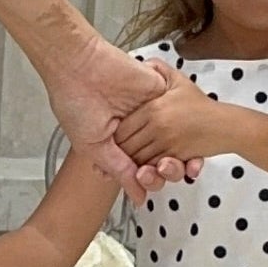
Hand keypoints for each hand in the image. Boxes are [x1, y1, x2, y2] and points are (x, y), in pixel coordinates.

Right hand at [43, 34, 177, 206]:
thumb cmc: (77, 105)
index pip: (143, 167)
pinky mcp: (164, 94)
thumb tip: (140, 198)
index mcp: (120, 142)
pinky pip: (184, 115)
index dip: (150, 179)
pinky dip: (190, 137)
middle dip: (165, 172)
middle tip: (156, 173)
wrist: (80, 68)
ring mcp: (153, 112)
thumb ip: (121, 172)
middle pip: (163, 157)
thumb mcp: (95, 148)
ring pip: (178, 142)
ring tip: (165, 163)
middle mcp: (139, 129)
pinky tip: (188, 150)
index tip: (149, 185)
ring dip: (178, 159)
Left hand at [115, 65, 227, 170]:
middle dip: (121, 152)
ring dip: (133, 163)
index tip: (116, 136)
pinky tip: (147, 165)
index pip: (122, 127)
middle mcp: (158, 127)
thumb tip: (141, 63)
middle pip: (126, 146)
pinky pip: (154, 168)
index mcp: (154, 108)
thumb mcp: (179, 81)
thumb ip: (159, 69)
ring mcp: (167, 144)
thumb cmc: (201, 105)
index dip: (116, 134)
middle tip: (118, 152)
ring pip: (138, 160)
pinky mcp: (176, 158)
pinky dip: (148, 169)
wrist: (225, 125)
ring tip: (131, 159)